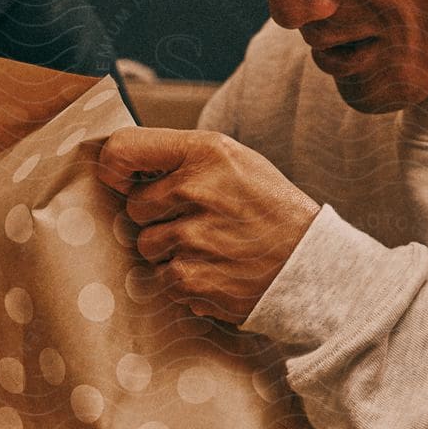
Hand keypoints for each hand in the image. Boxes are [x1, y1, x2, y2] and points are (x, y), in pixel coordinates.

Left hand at [96, 128, 320, 324]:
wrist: (313, 265)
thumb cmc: (269, 209)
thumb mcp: (236, 161)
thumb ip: (183, 158)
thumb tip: (121, 166)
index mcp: (206, 152)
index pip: (123, 150)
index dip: (114, 169)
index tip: (123, 181)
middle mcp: (196, 189)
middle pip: (134, 206)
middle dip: (157, 217)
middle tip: (197, 221)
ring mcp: (193, 236)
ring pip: (146, 245)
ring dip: (169, 250)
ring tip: (211, 247)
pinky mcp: (192, 277)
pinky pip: (162, 277)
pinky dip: (184, 278)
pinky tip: (217, 269)